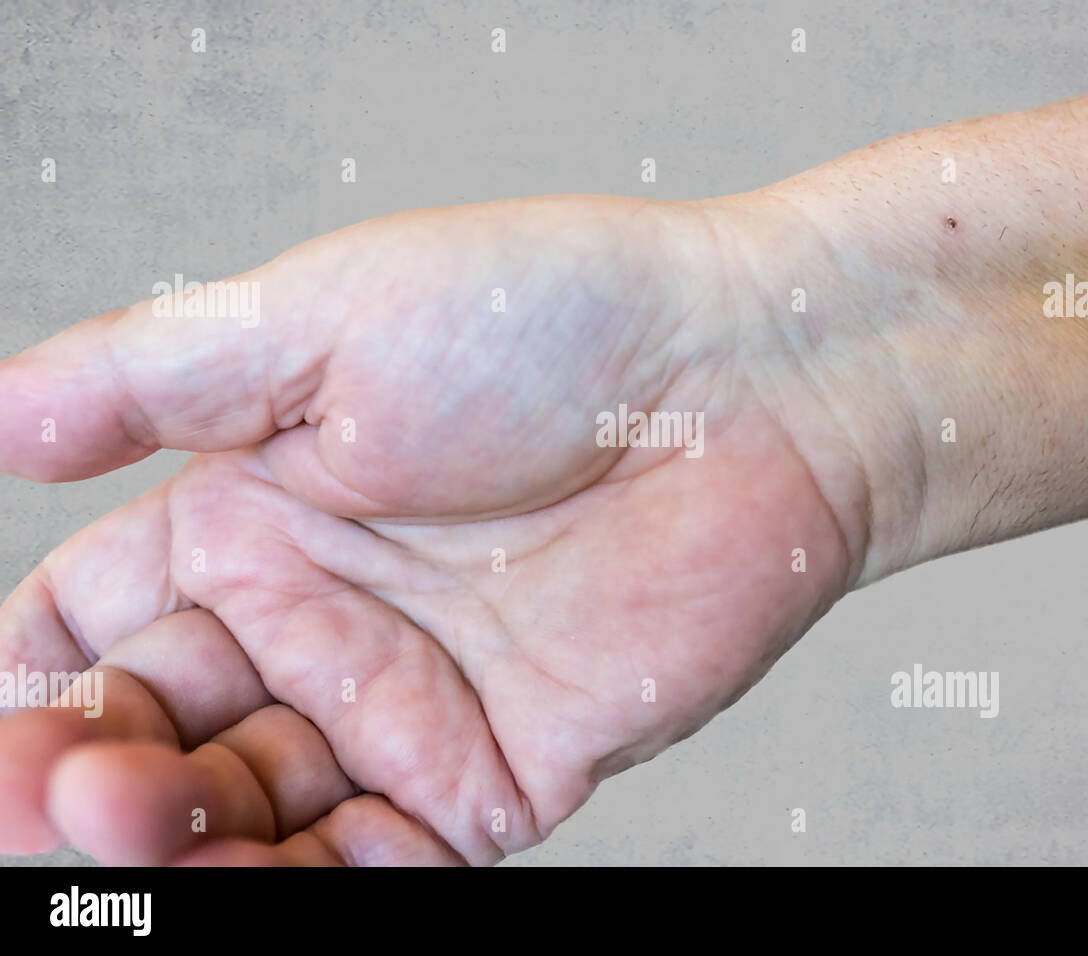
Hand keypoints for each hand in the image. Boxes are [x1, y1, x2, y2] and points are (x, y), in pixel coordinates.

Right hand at [0, 194, 876, 863]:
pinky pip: (384, 861)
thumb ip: (155, 377)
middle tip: (70, 789)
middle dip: (90, 775)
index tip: (9, 718)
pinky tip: (256, 872)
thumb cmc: (554, 316)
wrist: (749, 379)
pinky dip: (308, 883)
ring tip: (134, 820)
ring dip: (182, 839)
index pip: (90, 623)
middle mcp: (322, 618)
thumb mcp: (323, 314)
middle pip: (157, 735)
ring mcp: (410, 704)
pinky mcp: (502, 770)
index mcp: (256, 512)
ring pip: (254, 815)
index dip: (31, 680)